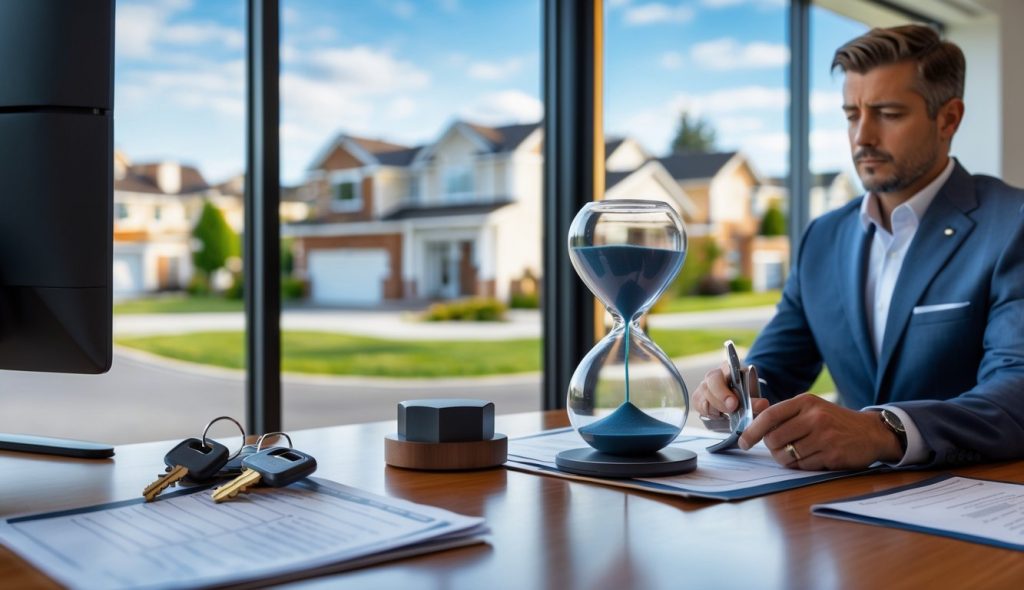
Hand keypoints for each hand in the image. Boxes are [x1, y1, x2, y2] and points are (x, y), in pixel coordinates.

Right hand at [692, 362, 769, 417]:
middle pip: (709, 384)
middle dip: (720, 399)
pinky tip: (719, 415)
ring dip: (716, 408)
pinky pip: (699, 406)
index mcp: (727, 368)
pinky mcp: (698, 398)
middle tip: (732, 409)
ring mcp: (703, 386)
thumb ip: (755, 400)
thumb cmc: (746, 393)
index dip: (725, 390)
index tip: (734, 403)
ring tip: (727, 415)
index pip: (722, 373)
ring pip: (703, 396)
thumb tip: (763, 404)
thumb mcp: (753, 395)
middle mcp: (713, 376)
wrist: (740, 398)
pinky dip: (709, 413)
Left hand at [738, 393, 902, 469]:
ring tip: (798, 454)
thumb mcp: (812, 409)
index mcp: (805, 402)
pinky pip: (803, 466)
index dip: (752, 431)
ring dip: (787, 459)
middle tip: (780, 449)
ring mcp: (824, 436)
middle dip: (772, 449)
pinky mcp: (832, 454)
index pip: (769, 416)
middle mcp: (814, 417)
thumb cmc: (835, 422)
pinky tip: (814, 458)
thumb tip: (753, 418)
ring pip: (787, 455)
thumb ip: (786, 414)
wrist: (871, 433)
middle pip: (774, 439)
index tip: (743, 442)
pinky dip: (803, 466)